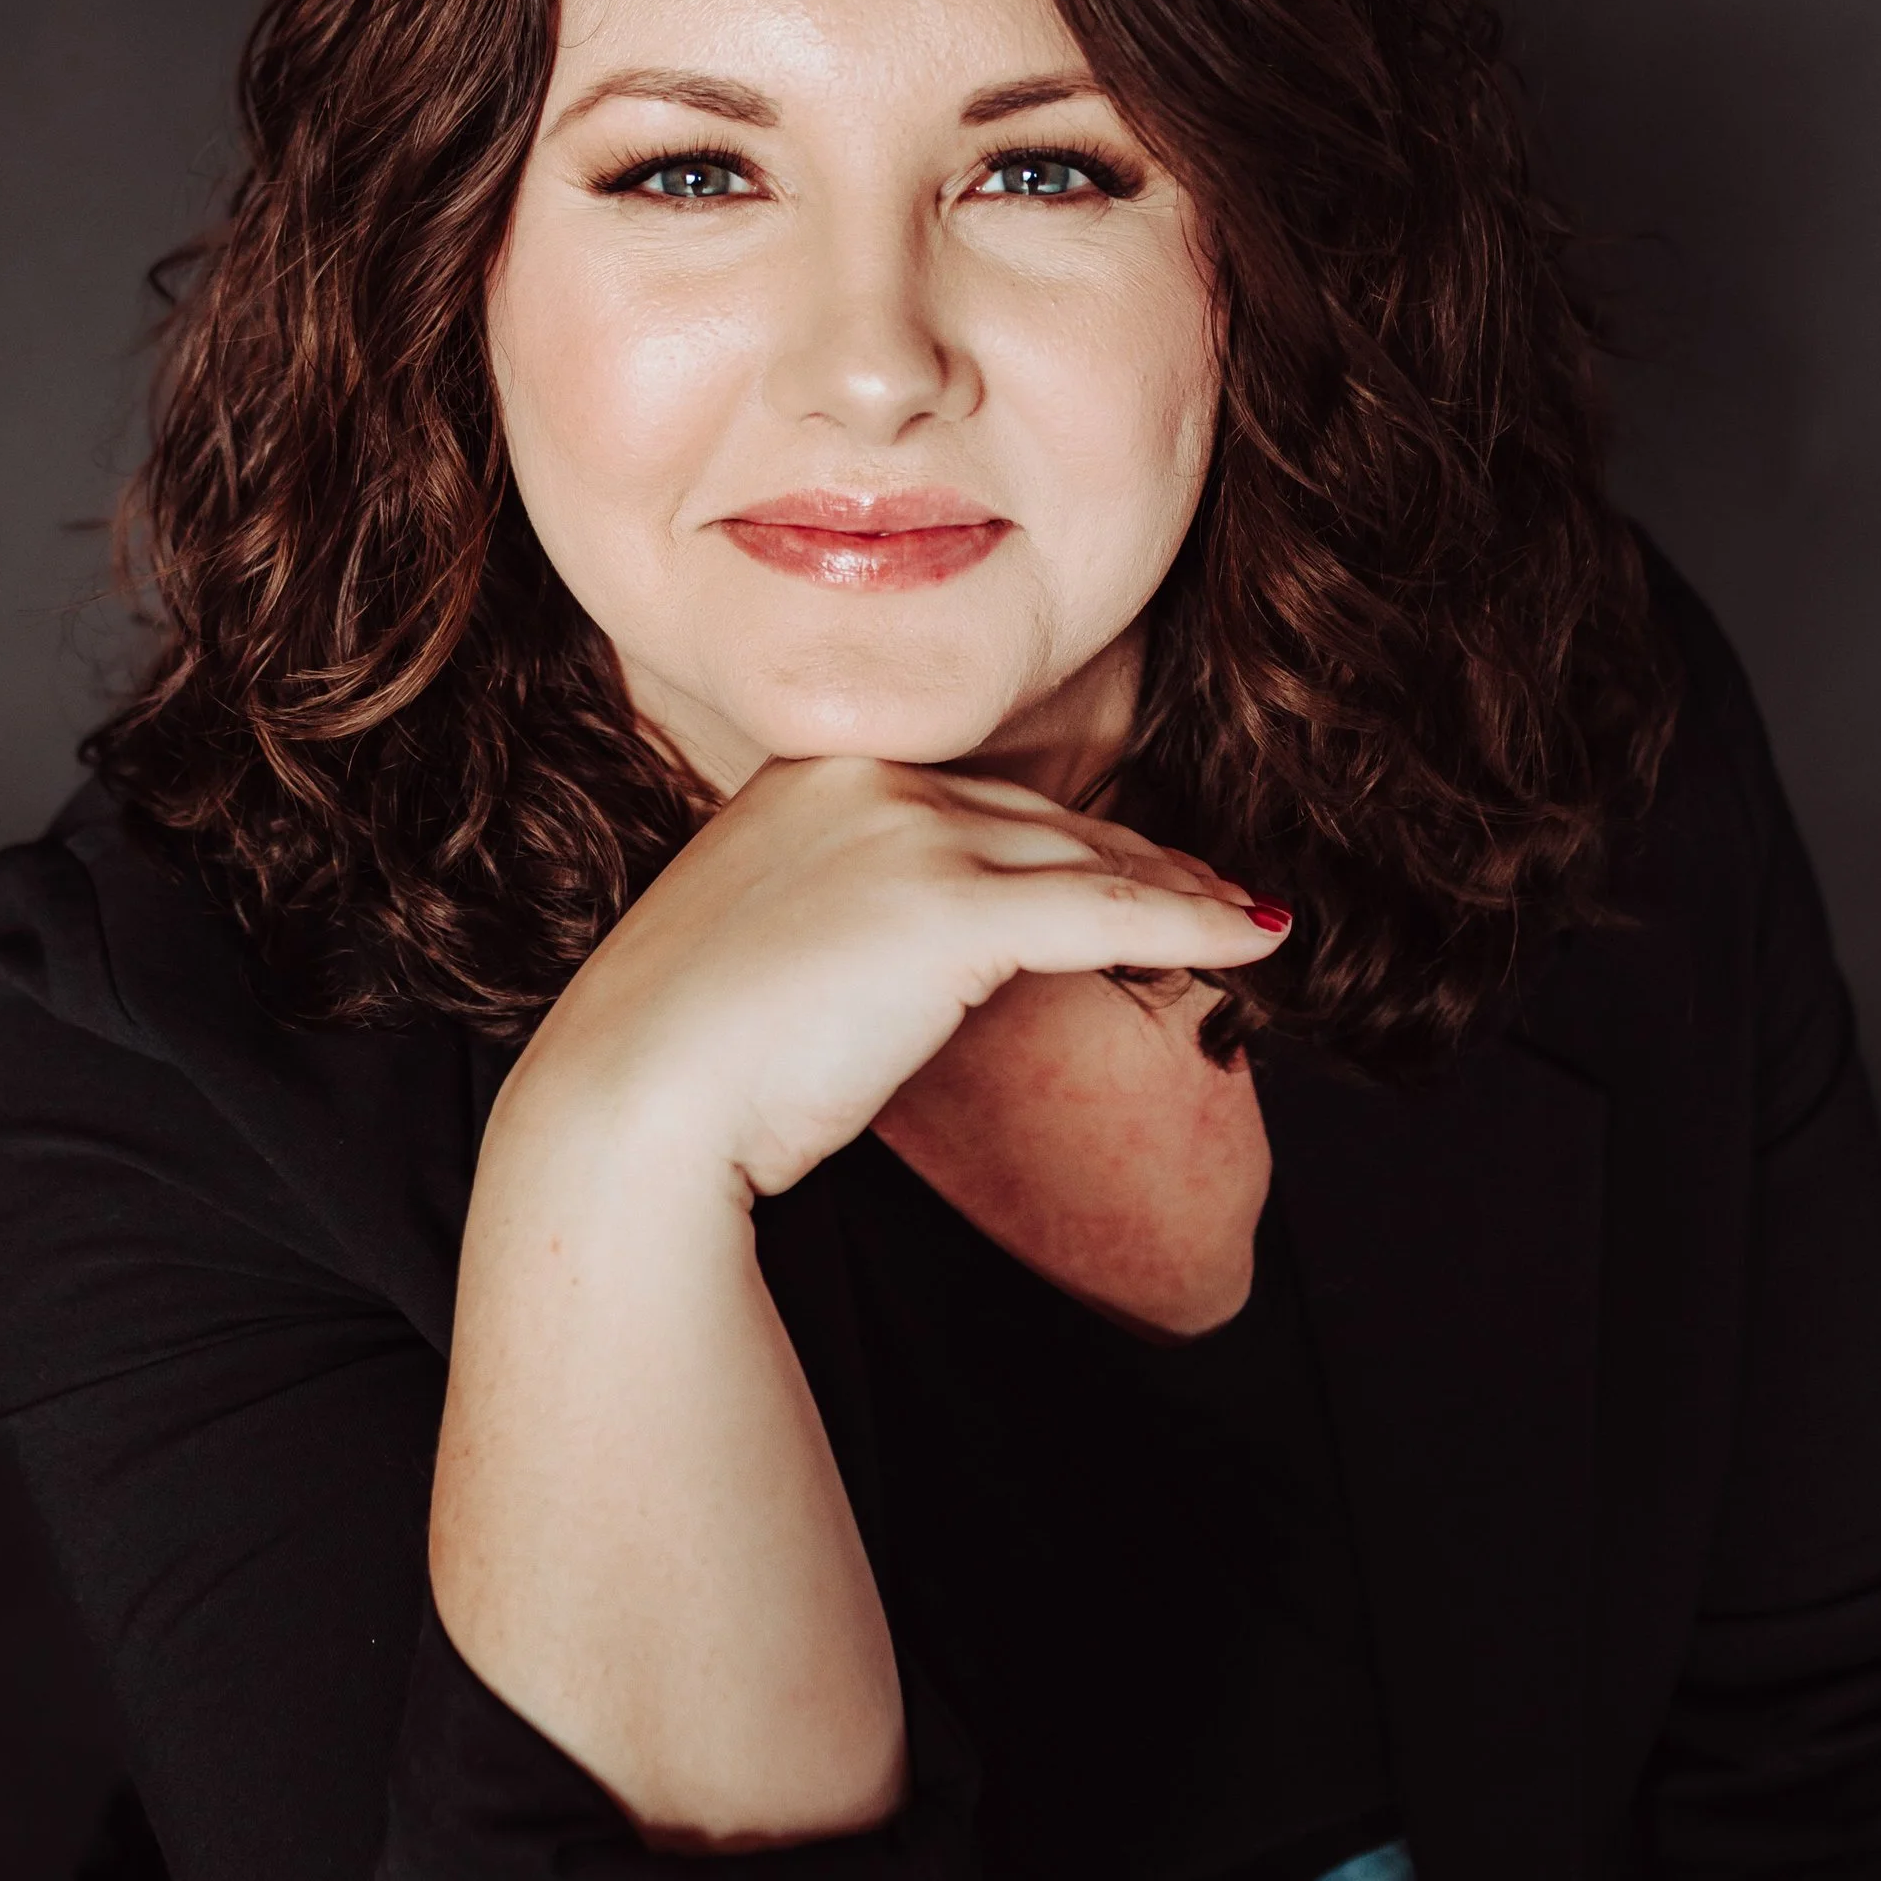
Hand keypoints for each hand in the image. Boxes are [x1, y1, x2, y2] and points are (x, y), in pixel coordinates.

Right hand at [439, 761, 1284, 1837]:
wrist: (625, 1107)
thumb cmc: (675, 1061)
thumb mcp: (752, 947)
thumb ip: (830, 912)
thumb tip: (897, 955)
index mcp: (807, 772)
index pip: (970, 795)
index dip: (1064, 835)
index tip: (1128, 862)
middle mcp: (861, 778)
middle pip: (1038, 815)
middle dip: (1137, 855)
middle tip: (1213, 895)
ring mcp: (903, 834)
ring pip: (1083, 854)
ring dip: (1179, 889)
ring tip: (1243, 923)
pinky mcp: (947, 909)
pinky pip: (1105, 911)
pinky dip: (1191, 924)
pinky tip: (1255, 943)